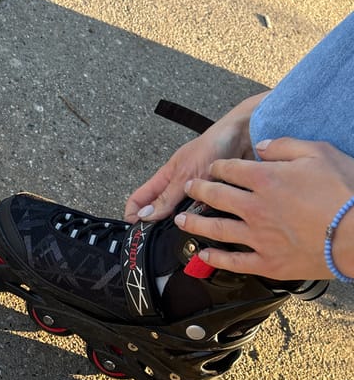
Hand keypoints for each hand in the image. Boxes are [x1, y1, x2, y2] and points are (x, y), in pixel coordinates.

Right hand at [125, 93, 265, 222]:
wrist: (248, 136)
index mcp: (166, 179)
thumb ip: (167, 196)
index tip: (134, 230)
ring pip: (184, 218)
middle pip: (160, 213)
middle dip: (158, 226)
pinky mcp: (215, 200)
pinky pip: (207, 217)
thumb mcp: (185, 173)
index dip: (132, 213)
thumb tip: (145, 216)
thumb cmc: (214, 144)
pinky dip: (207, 223)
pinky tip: (209, 230)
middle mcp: (179, 188)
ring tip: (185, 235)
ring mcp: (197, 195)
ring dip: (185, 225)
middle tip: (158, 242)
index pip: (139, 198)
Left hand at [175, 137, 353, 280]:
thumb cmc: (344, 192)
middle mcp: (255, 208)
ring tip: (181, 222)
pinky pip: (233, 261)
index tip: (212, 168)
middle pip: (216, 197)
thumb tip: (260, 145)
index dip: (218, 167)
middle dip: (198, 191)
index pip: (230, 169)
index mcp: (265, 179)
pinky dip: (215, 258)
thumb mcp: (318, 153)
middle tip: (188, 189)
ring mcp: (258, 237)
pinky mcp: (266, 262)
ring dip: (195, 225)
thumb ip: (284, 146)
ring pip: (217, 229)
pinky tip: (203, 255)